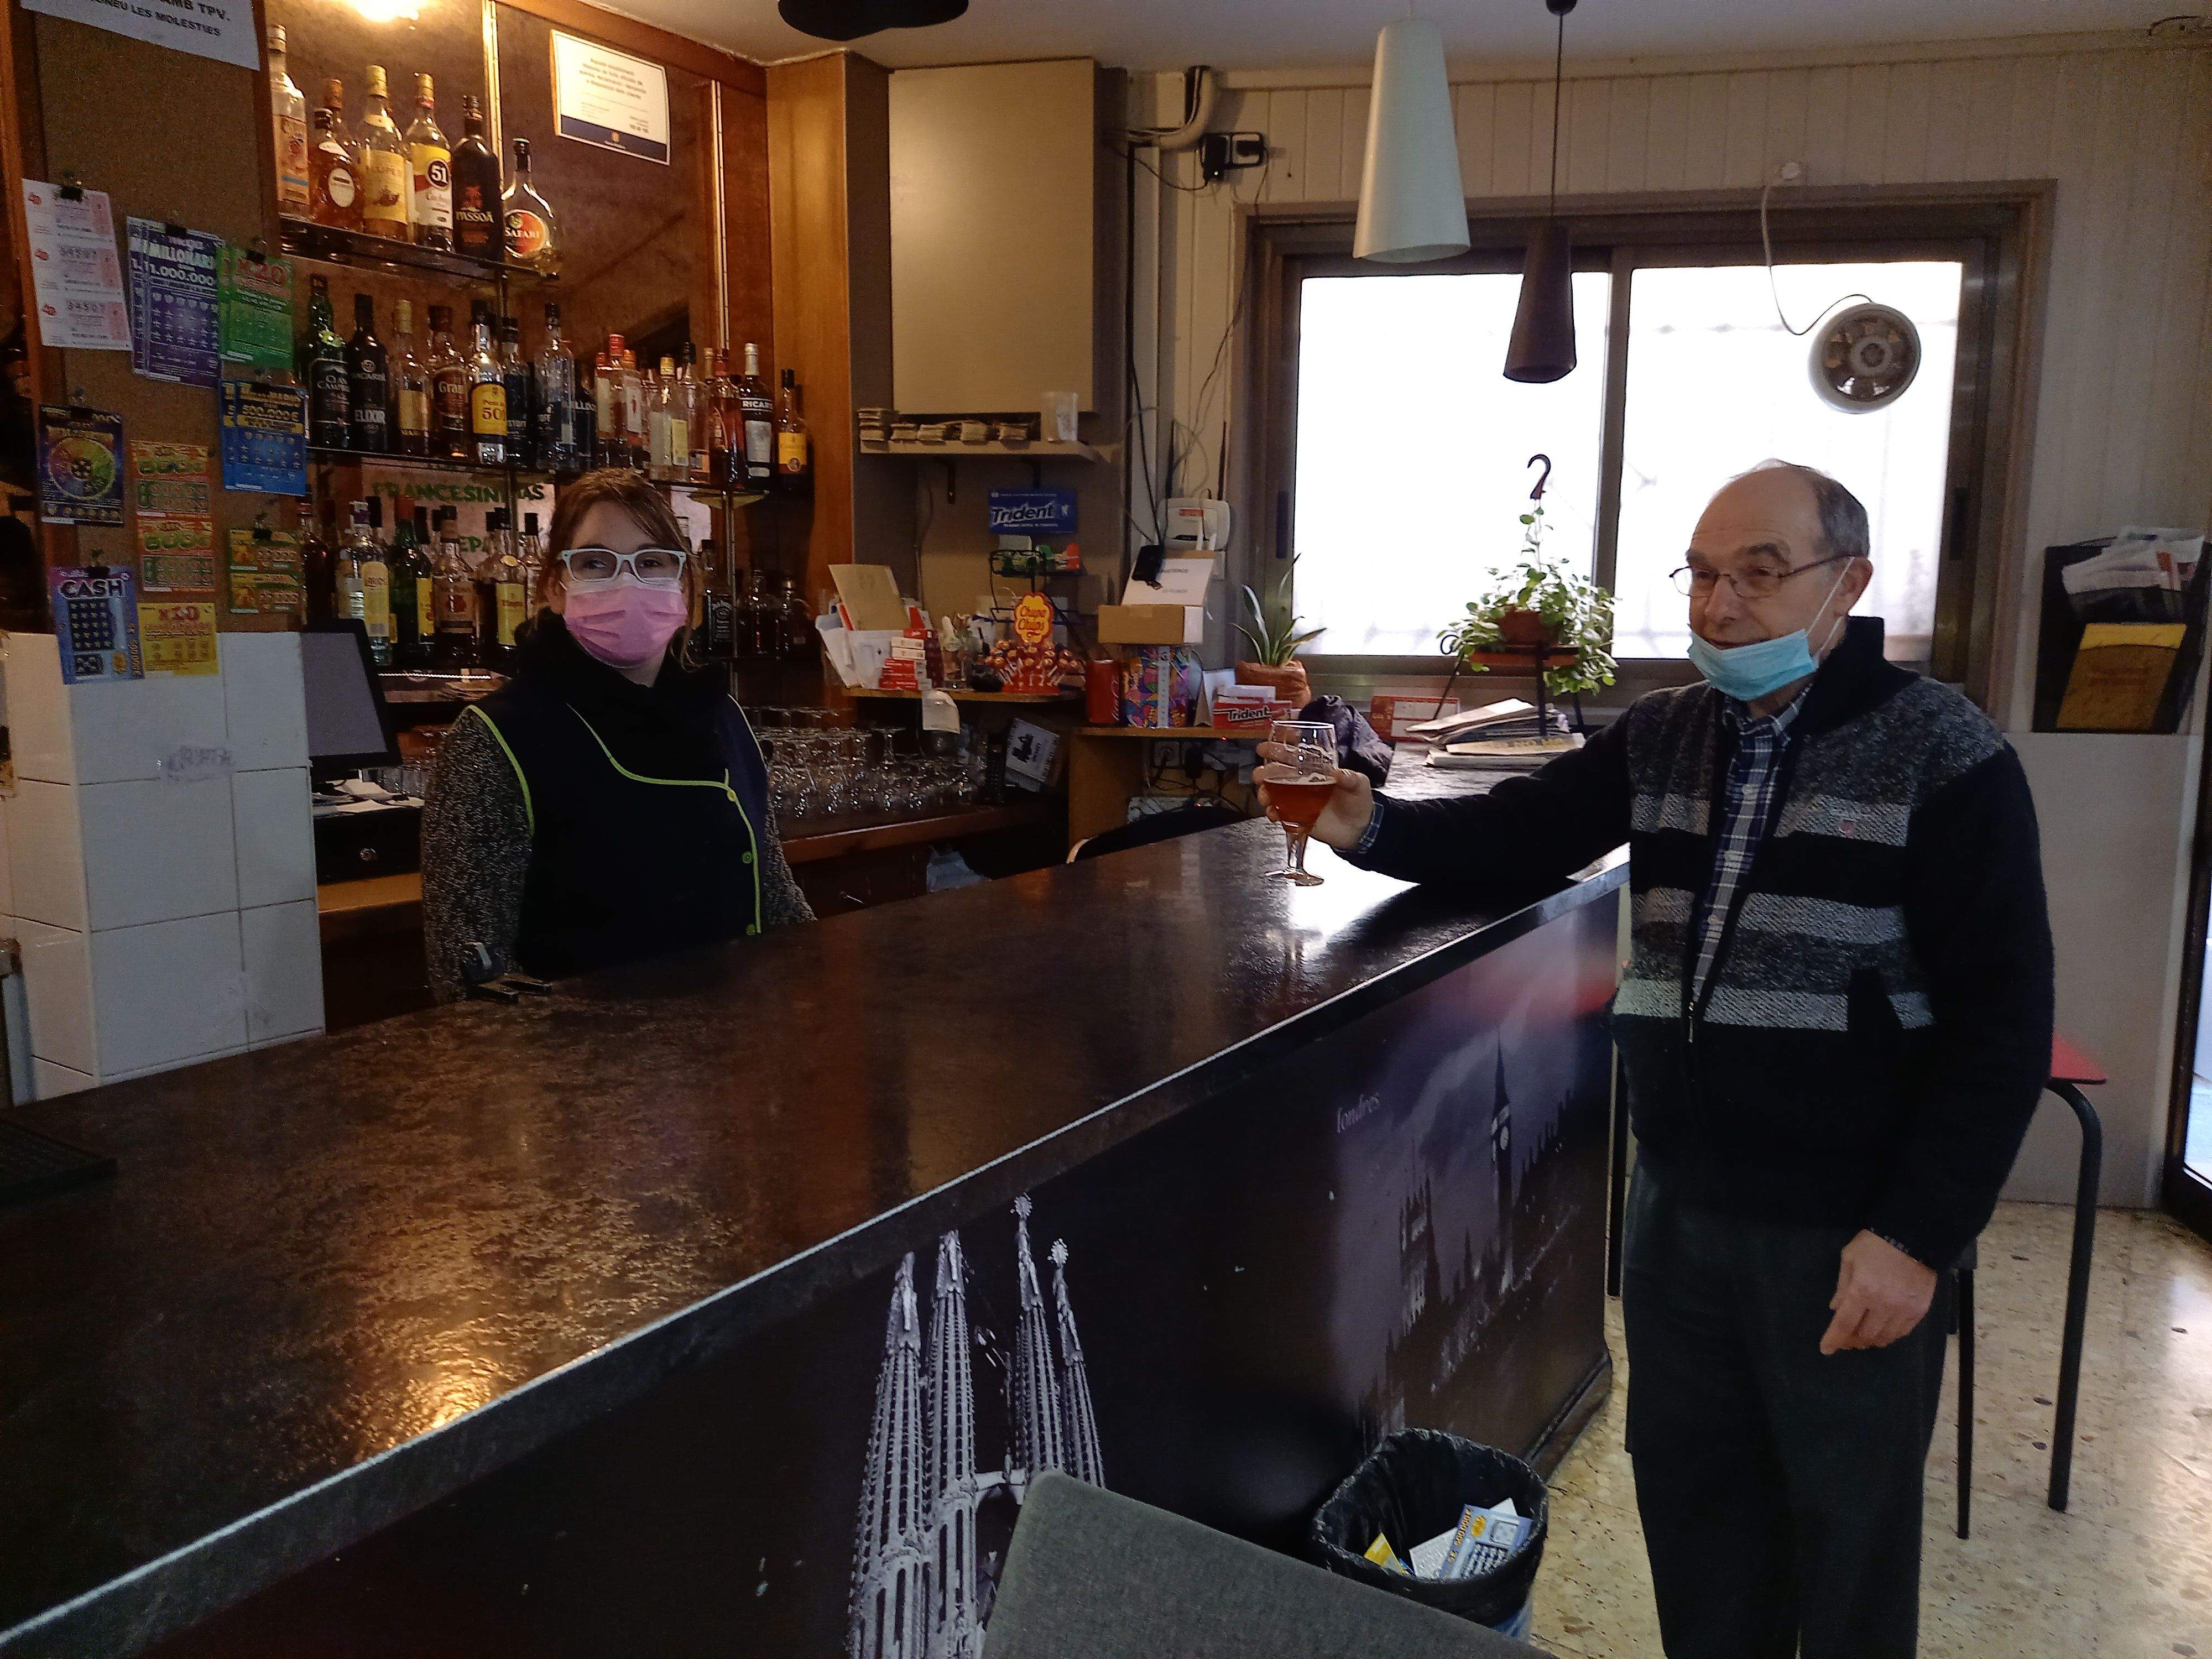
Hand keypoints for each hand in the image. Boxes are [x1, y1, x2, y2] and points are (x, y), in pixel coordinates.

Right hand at [1255, 742, 1374, 848]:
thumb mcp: (1359, 785)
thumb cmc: (1358, 801)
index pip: (1294, 756)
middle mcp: (1303, 782)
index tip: (1263, 748)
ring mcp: (1298, 800)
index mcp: (1316, 770)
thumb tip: (1339, 774)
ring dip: (1265, 793)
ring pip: (1275, 793)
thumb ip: (1351, 778)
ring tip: (1265, 797)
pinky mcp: (1297, 817)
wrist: (1359, 829)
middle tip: (1259, 775)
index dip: (1278, 750)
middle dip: (1265, 773)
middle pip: (1278, 774)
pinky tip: (1273, 814)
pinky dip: (1273, 812)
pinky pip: (1280, 813)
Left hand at [1819, 1230, 1936, 1353]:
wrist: (1913, 1237)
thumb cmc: (1875, 1245)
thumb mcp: (1850, 1259)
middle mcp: (1884, 1305)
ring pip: (1885, 1337)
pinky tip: (1883, 1332)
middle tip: (1845, 1339)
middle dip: (1851, 1340)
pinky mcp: (1920, 1310)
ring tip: (1862, 1338)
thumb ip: (1842, 1286)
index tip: (1826, 1349)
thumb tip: (1835, 1309)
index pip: (1844, 1323)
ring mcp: (1904, 1310)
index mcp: (1862, 1291)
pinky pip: (1903, 1332)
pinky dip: (1890, 1336)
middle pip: (1864, 1334)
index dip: (1834, 1339)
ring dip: (1870, 1341)